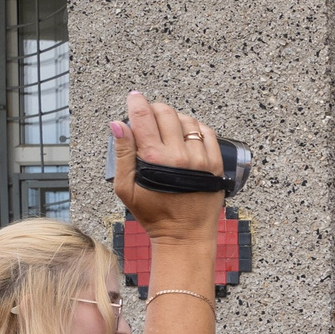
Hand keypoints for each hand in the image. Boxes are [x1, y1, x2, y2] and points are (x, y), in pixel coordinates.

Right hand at [108, 91, 224, 243]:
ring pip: (187, 120)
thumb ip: (121, 154)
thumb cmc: (153, 214)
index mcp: (154, 159)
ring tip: (167, 128)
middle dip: (154, 109)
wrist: (185, 235)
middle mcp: (180, 156)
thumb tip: (118, 124)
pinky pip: (207, 132)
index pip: (144, 116)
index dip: (137, 103)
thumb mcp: (125, 188)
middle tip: (149, 117)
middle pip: (166, 113)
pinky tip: (186, 133)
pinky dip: (195, 127)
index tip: (134, 98)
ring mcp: (201, 159)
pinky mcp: (216, 165)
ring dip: (174, 118)